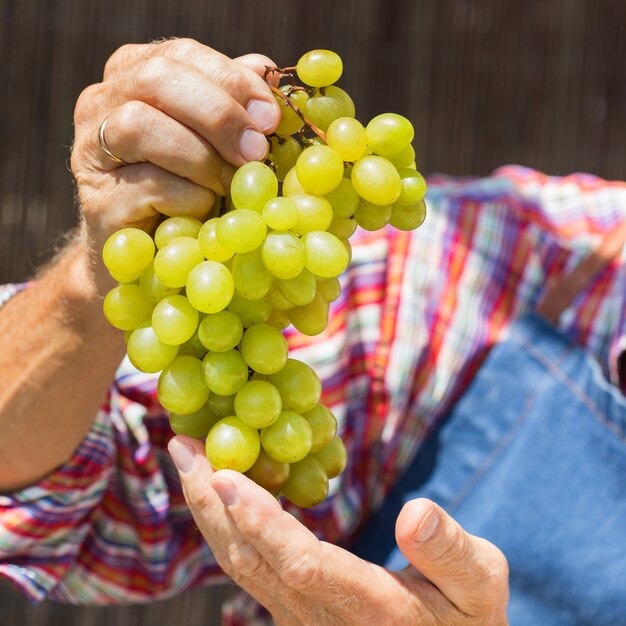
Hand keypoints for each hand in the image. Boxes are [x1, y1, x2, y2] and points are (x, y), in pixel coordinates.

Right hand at [70, 38, 280, 249]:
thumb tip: (263, 70)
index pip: (182, 55)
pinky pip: (149, 185)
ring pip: (140, 126)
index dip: (231, 80)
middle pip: (156, 79)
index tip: (269, 117)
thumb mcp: (215, 143)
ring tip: (230, 185)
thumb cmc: (187, 190)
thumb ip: (232, 104)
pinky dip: (190, 199)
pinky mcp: (98, 199)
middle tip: (255, 150)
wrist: (151, 254)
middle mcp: (102, 102)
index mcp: (135, 75)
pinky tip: (204, 211)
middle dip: (218, 114)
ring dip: (202, 158)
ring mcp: (92, 151)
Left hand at [168, 436, 509, 625]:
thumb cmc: (467, 620)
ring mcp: (300, 618)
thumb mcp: (480, 585)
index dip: (261, 522)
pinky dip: (228, 523)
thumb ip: (450, 551)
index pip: (304, 565)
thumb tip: (412, 512)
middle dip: (211, 504)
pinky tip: (221, 491)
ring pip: (241, 565)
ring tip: (190, 460)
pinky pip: (250, 565)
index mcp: (370, 609)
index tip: (223, 477)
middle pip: (251, 562)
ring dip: (210, 511)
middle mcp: (321, 618)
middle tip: (183, 448)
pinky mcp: (294, 610)